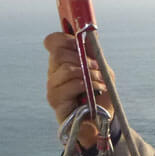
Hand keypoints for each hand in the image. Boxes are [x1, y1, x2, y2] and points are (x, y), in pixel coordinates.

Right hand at [44, 32, 113, 146]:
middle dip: (82, 58)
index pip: (52, 41)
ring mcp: (52, 88)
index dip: (65, 39)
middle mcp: (53, 73)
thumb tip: (90, 34)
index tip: (80, 44)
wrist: (102, 121)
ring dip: (88, 73)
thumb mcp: (102, 69)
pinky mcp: (56, 102)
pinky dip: (86, 85)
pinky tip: (94, 91)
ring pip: (65, 69)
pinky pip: (69, 86)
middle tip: (96, 67)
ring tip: (100, 82)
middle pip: (58, 53)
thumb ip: (93, 53)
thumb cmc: (100, 94)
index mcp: (62, 62)